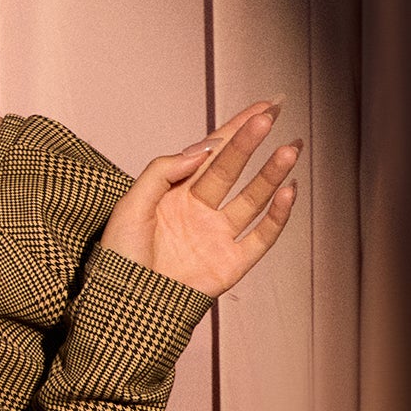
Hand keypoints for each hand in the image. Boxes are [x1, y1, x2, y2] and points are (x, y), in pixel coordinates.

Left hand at [104, 100, 303, 295]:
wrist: (125, 303)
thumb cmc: (121, 257)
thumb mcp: (131, 204)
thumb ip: (163, 171)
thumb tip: (204, 148)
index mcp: (175, 193)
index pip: (211, 153)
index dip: (235, 129)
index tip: (262, 107)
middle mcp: (201, 210)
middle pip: (232, 169)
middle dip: (251, 142)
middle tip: (272, 116)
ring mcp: (218, 236)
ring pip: (252, 198)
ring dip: (271, 174)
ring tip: (289, 150)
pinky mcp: (232, 263)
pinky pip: (261, 236)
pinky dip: (277, 216)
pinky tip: (287, 192)